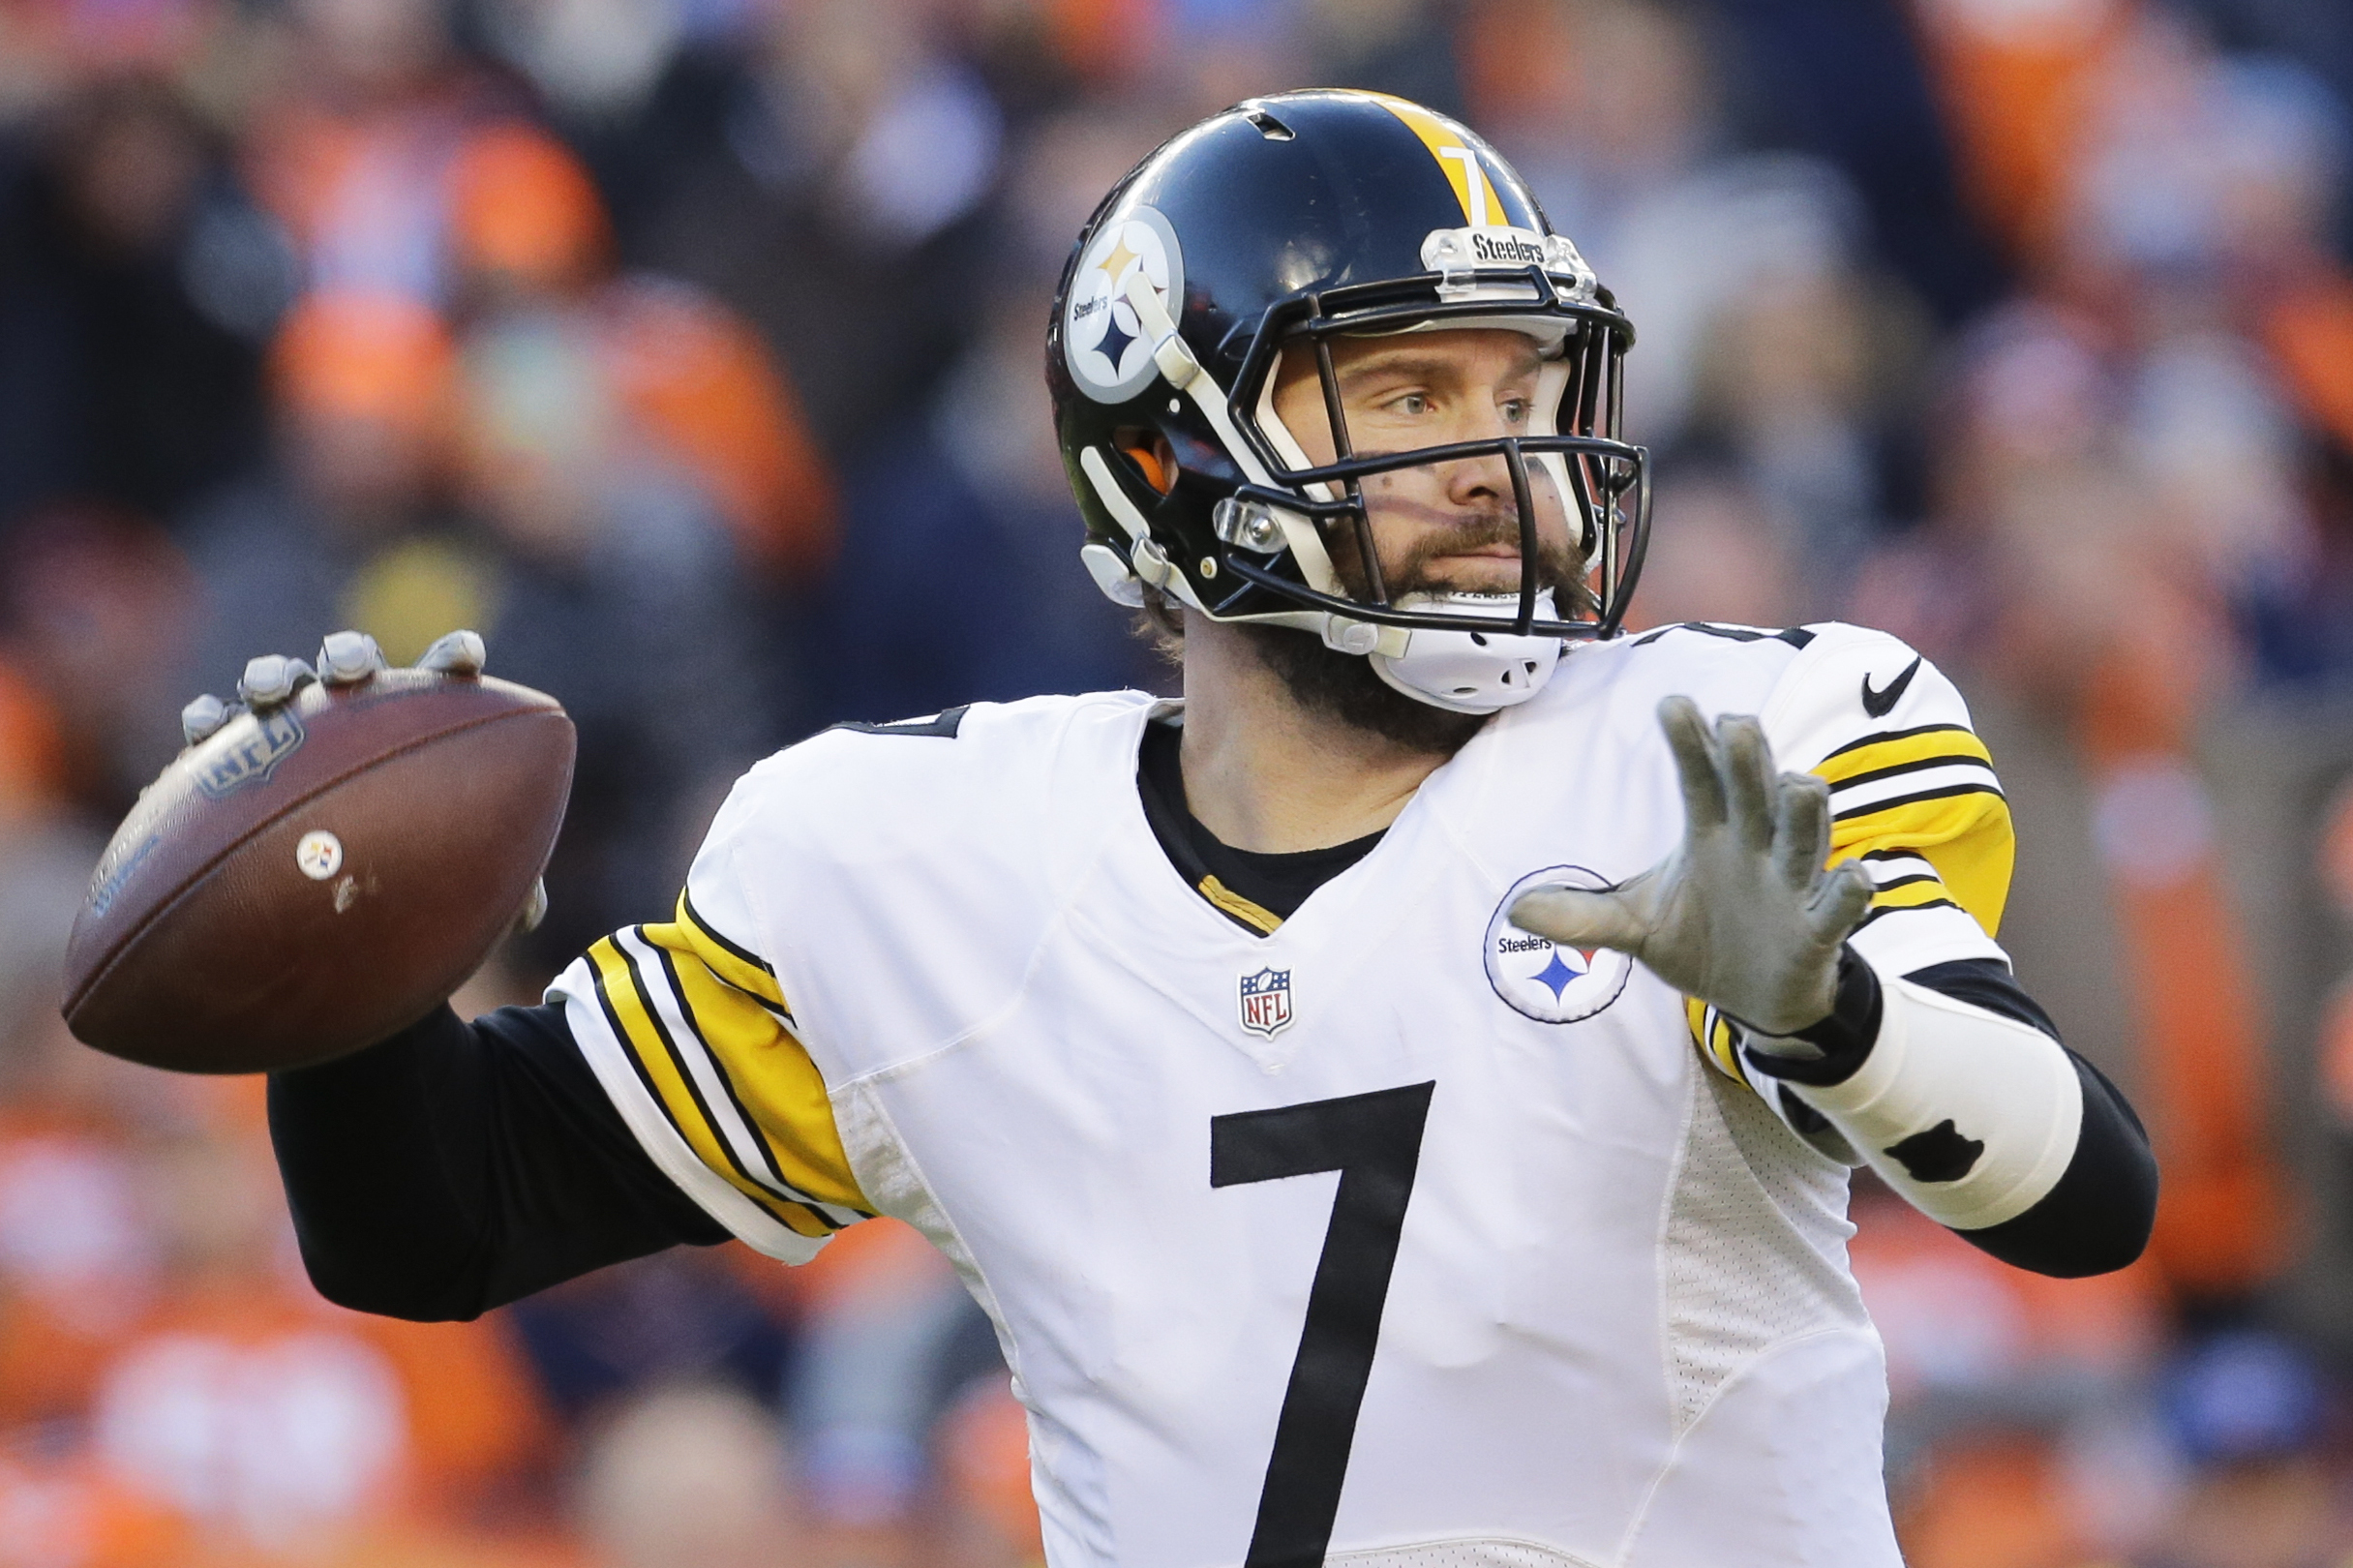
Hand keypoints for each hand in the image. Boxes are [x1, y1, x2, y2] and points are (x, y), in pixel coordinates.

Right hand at [176, 629, 540, 931]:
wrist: (325, 908)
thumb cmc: (410, 880)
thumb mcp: (455, 885)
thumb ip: (496, 886)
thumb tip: (530, 913)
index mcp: (417, 725)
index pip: (443, 678)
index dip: (454, 657)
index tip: (467, 657)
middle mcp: (353, 713)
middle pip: (352, 663)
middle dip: (350, 653)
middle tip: (351, 669)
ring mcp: (290, 728)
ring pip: (279, 682)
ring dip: (272, 674)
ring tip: (270, 690)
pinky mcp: (230, 756)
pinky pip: (214, 731)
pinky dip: (208, 721)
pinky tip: (203, 729)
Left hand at [1509, 695, 1872, 1036]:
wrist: (1753, 1000)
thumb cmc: (1700, 941)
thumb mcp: (1635, 928)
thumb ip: (1584, 916)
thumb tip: (1515, 911)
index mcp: (1712, 834)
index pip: (1700, 778)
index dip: (1690, 743)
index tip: (1673, 705)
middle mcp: (1756, 847)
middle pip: (1756, 791)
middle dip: (1750, 759)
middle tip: (1736, 724)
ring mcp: (1792, 885)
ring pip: (1804, 836)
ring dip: (1804, 811)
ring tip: (1796, 784)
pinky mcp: (1818, 930)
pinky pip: (1840, 906)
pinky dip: (1849, 891)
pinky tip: (1854, 876)